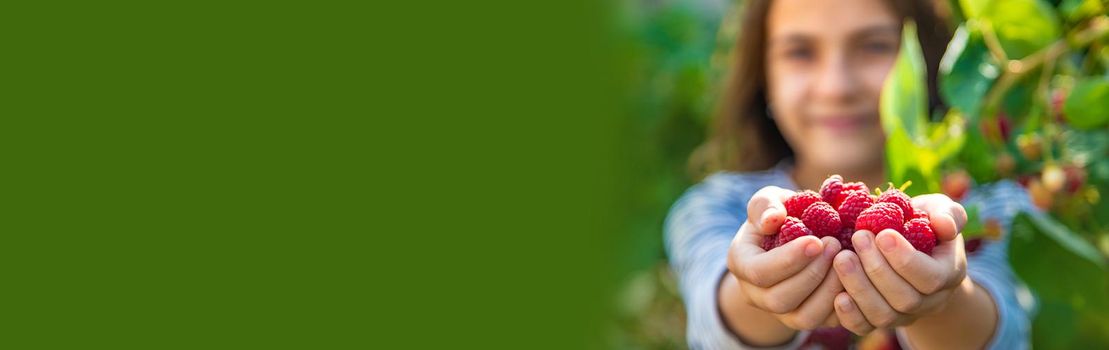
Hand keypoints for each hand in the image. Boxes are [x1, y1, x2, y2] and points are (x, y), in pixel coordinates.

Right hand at [724, 186, 843, 330]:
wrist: (791, 240)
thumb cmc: (780, 216)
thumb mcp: (768, 202)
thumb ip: (766, 206)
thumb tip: (773, 219)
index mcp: (742, 264)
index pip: (759, 272)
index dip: (788, 260)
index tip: (816, 240)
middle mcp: (757, 294)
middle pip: (780, 299)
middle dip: (811, 274)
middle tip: (835, 245)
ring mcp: (782, 312)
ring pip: (804, 318)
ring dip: (829, 291)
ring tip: (846, 260)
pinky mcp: (808, 319)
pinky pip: (825, 323)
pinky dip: (844, 303)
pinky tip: (854, 277)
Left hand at [831, 194, 968, 334]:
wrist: (906, 247)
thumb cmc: (922, 222)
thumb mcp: (938, 211)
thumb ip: (947, 214)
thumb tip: (944, 225)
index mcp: (947, 274)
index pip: (930, 277)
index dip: (905, 259)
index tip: (883, 234)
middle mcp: (928, 301)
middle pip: (905, 299)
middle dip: (877, 269)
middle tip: (857, 237)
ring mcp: (902, 315)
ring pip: (883, 315)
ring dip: (859, 288)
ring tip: (841, 258)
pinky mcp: (877, 320)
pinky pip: (864, 326)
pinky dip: (849, 315)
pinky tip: (837, 295)